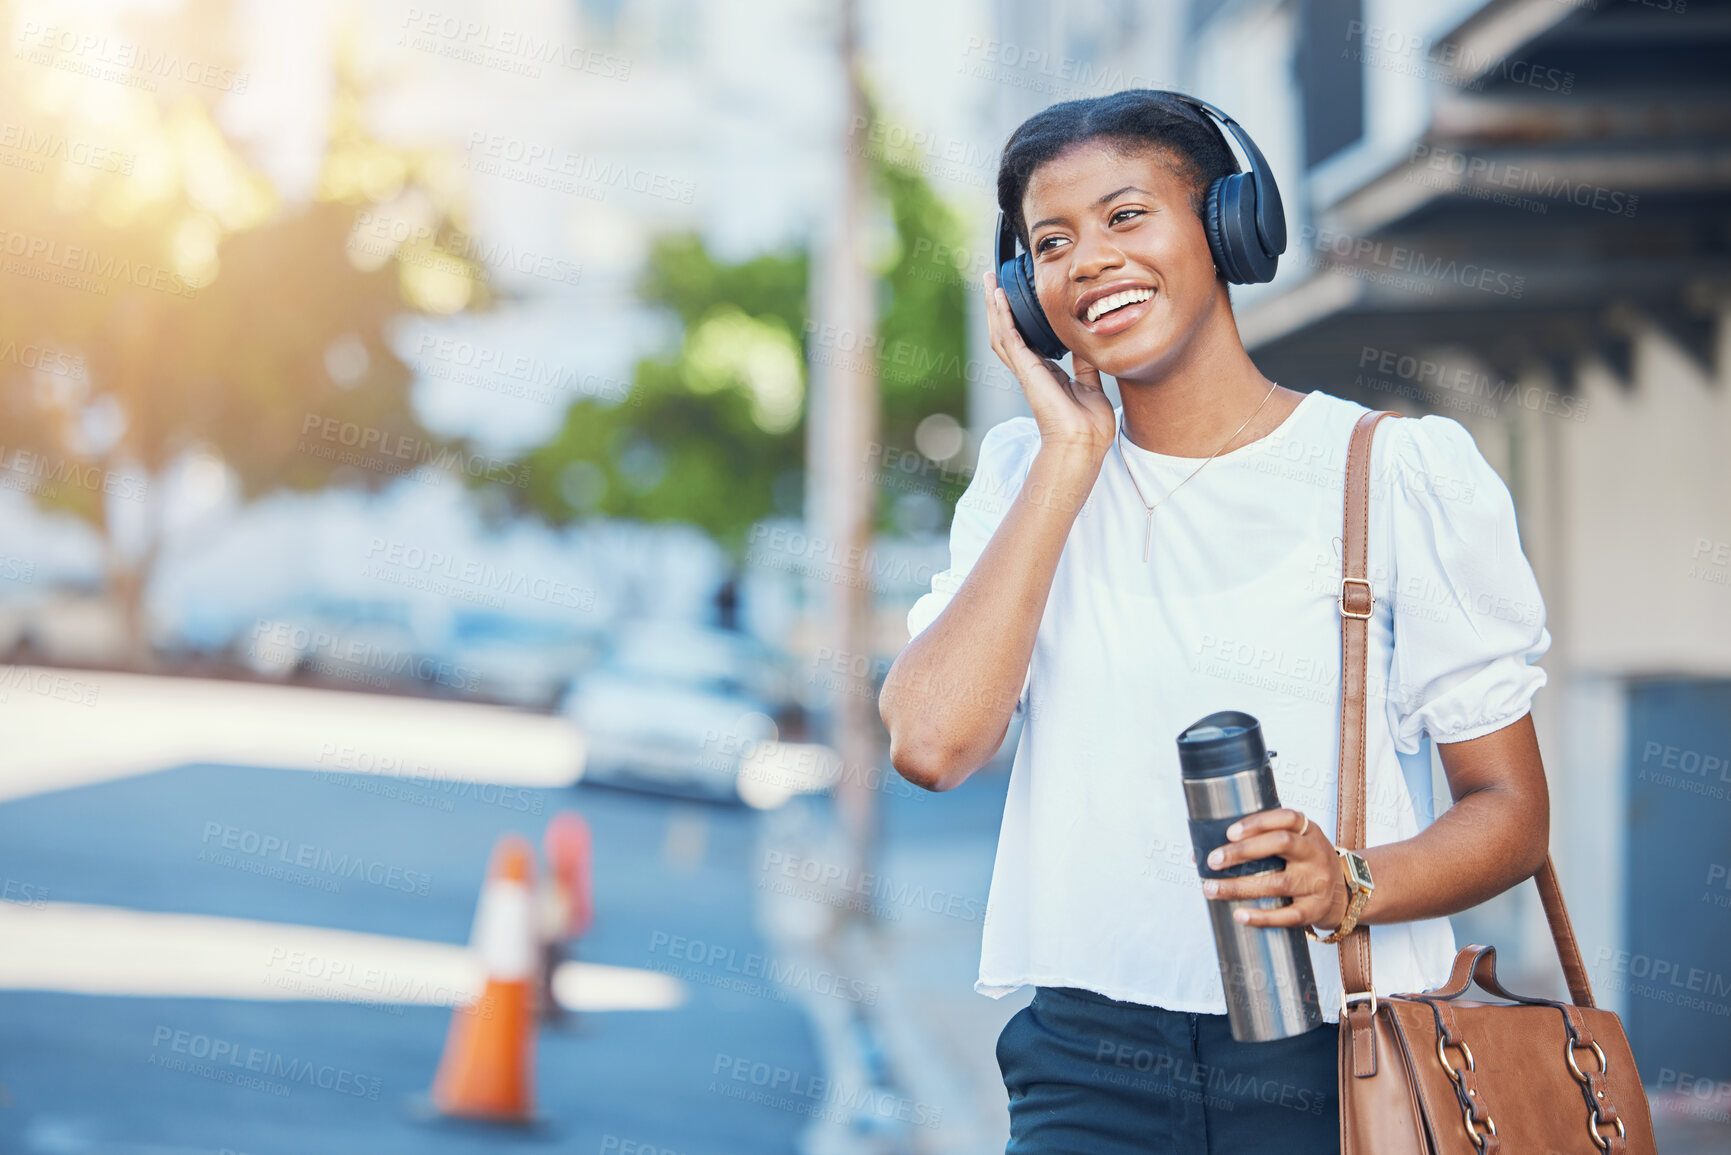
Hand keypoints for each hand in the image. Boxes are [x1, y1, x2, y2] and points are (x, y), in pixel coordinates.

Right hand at [983, 270, 1115, 461]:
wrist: (1083, 443)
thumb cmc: (1088, 424)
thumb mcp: (1091, 384)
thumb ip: (1085, 363)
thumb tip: (1087, 341)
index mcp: (1044, 374)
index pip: (1025, 339)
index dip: (1018, 318)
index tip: (1017, 296)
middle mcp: (1031, 370)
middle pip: (1007, 332)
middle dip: (999, 307)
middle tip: (994, 281)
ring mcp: (1025, 371)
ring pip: (1001, 332)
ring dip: (994, 306)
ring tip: (990, 281)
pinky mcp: (1025, 371)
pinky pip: (1009, 338)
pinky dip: (1002, 316)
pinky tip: (997, 297)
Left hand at [1199, 808, 1350, 930]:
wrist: (1346, 895)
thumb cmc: (1305, 864)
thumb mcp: (1296, 844)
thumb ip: (1259, 842)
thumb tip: (1199, 853)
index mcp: (1309, 832)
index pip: (1287, 818)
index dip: (1258, 823)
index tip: (1229, 832)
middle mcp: (1316, 854)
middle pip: (1281, 844)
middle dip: (1243, 851)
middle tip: (1213, 860)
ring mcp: (1318, 883)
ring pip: (1278, 883)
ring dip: (1240, 887)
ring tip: (1210, 889)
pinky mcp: (1316, 910)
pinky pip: (1287, 915)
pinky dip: (1262, 917)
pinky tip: (1239, 915)